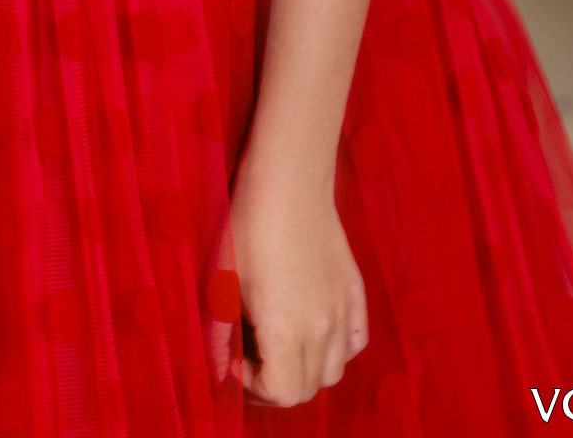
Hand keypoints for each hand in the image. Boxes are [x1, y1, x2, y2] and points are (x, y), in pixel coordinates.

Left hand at [206, 153, 368, 408]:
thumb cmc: (248, 225)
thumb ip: (219, 335)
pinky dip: (337, 350)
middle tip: (251, 358)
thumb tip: (217, 370)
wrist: (287, 180)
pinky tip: (313, 330)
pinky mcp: (355, 290)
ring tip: (280, 346)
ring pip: (334, 371)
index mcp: (285, 329)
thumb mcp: (222, 281)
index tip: (235, 359)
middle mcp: (321, 327)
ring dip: (306, 371)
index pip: (282, 392)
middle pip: (308, 389)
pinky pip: (355, 341)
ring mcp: (343, 309)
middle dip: (276, 385)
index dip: (253, 385)